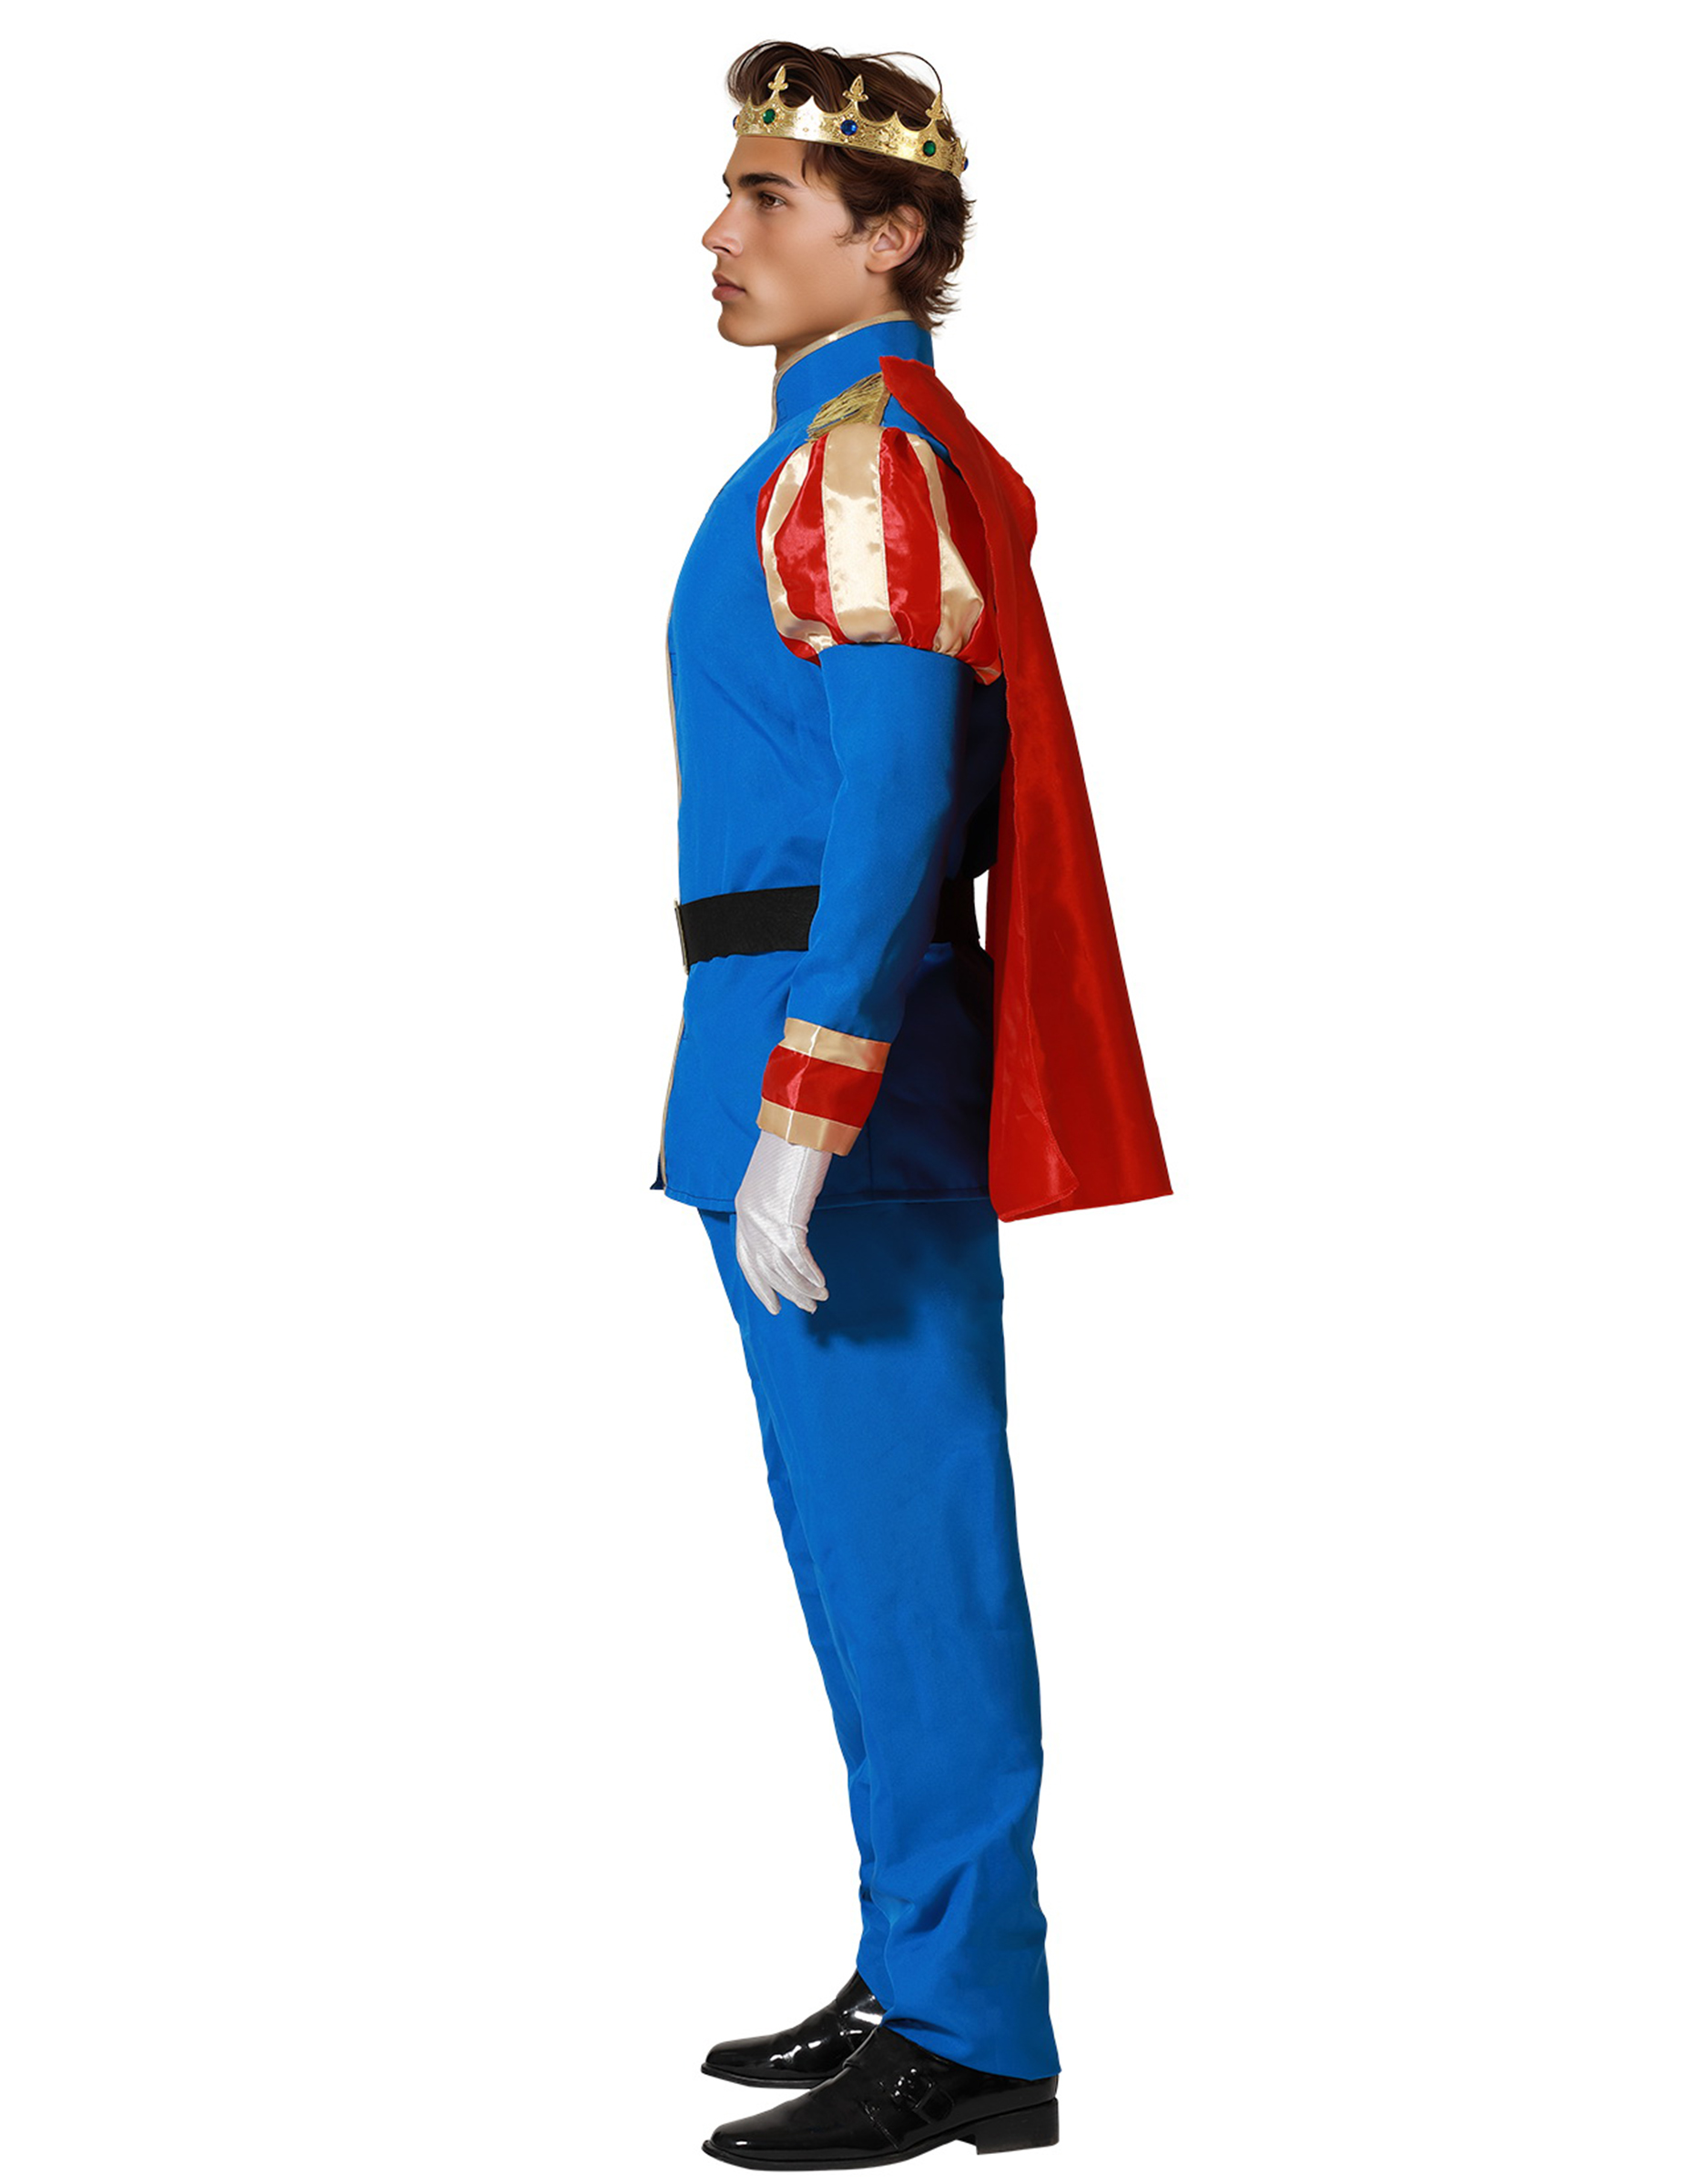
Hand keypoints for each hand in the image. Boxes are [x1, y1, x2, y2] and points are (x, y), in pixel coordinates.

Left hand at [734, 1130, 831, 1314]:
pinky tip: (821, 1283)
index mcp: (744, 1208)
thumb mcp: (775, 1177)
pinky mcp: (786, 1219)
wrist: (798, 1124)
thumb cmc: (792, 1144)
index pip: (746, 1258)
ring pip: (781, 1268)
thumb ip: (775, 1199)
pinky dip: (810, 1274)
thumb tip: (788, 1216)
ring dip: (802, 1287)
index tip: (772, 1302)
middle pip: (764, 1268)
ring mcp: (766, 1220)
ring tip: (819, 1297)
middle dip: (785, 1291)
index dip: (759, 1284)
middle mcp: (750, 1217)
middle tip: (805, 1307)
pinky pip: (797, 1259)